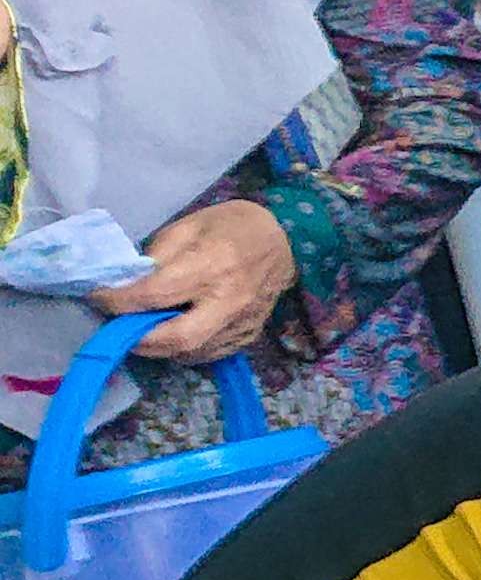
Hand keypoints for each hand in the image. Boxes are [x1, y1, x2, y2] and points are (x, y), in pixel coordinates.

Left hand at [86, 199, 295, 361]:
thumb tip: (127, 283)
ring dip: (158, 346)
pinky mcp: (249, 333)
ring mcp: (243, 321)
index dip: (118, 300)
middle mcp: (230, 300)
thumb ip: (157, 256)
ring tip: (142, 330)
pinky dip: (183, 349)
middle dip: (137, 339)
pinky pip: (209, 353)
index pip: (154, 293)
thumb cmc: (231, 226)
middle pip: (175, 337)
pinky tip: (174, 333)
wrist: (284, 240)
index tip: (97, 298)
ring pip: (191, 351)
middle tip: (118, 327)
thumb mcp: (188, 226)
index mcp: (212, 265)